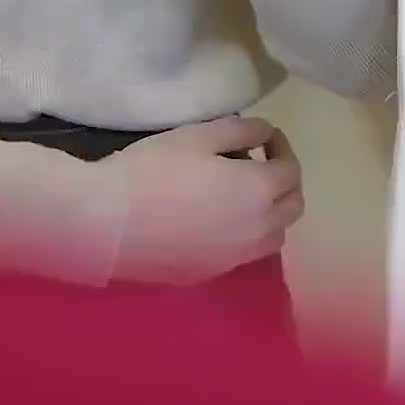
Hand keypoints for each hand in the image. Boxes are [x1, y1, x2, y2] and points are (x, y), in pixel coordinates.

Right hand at [105, 116, 303, 285]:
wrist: (110, 224)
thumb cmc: (153, 170)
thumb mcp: (197, 135)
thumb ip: (239, 130)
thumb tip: (263, 132)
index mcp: (259, 191)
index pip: (292, 170)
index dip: (281, 147)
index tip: (263, 135)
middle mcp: (259, 230)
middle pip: (293, 207)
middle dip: (284, 180)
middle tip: (258, 161)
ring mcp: (237, 258)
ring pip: (274, 235)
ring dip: (270, 211)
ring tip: (239, 192)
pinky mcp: (212, 273)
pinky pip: (245, 253)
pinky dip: (245, 233)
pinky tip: (214, 218)